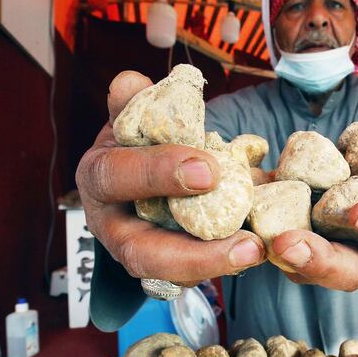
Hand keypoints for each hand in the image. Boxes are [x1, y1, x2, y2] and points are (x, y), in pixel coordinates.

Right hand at [76, 71, 265, 283]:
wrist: (141, 173)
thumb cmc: (137, 143)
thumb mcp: (132, 119)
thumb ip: (134, 103)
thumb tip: (131, 81)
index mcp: (98, 177)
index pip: (116, 177)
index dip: (157, 174)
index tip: (208, 170)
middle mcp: (111, 224)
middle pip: (141, 252)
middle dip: (193, 253)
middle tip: (246, 243)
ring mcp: (137, 251)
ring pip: (169, 274)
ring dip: (215, 266)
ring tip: (257, 251)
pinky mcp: (163, 268)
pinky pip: (191, 274)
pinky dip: (224, 263)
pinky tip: (258, 250)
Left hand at [271, 87, 357, 290]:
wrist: (320, 183)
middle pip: (350, 273)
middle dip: (323, 261)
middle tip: (292, 243)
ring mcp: (320, 263)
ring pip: (305, 273)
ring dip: (284, 260)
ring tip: (259, 243)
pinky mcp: (284, 259)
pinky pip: (269, 258)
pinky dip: (251, 245)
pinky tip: (236, 232)